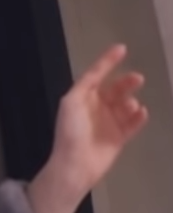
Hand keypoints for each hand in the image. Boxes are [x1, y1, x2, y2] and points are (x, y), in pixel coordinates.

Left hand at [27, 44, 147, 212]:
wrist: (75, 164)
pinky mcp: (119, 137)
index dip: (107, 61)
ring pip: (125, 106)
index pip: (96, 74)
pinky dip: (138, 118)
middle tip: (137, 78)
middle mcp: (96, 107)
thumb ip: (84, 87)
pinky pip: (133, 124)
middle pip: (115, 89)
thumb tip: (96, 75)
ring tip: (131, 105)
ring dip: (130, 102)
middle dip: (126, 82)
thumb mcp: (71, 103)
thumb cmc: (70, 131)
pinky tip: (142, 113)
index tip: (122, 48)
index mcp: (82, 97)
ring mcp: (108, 122)